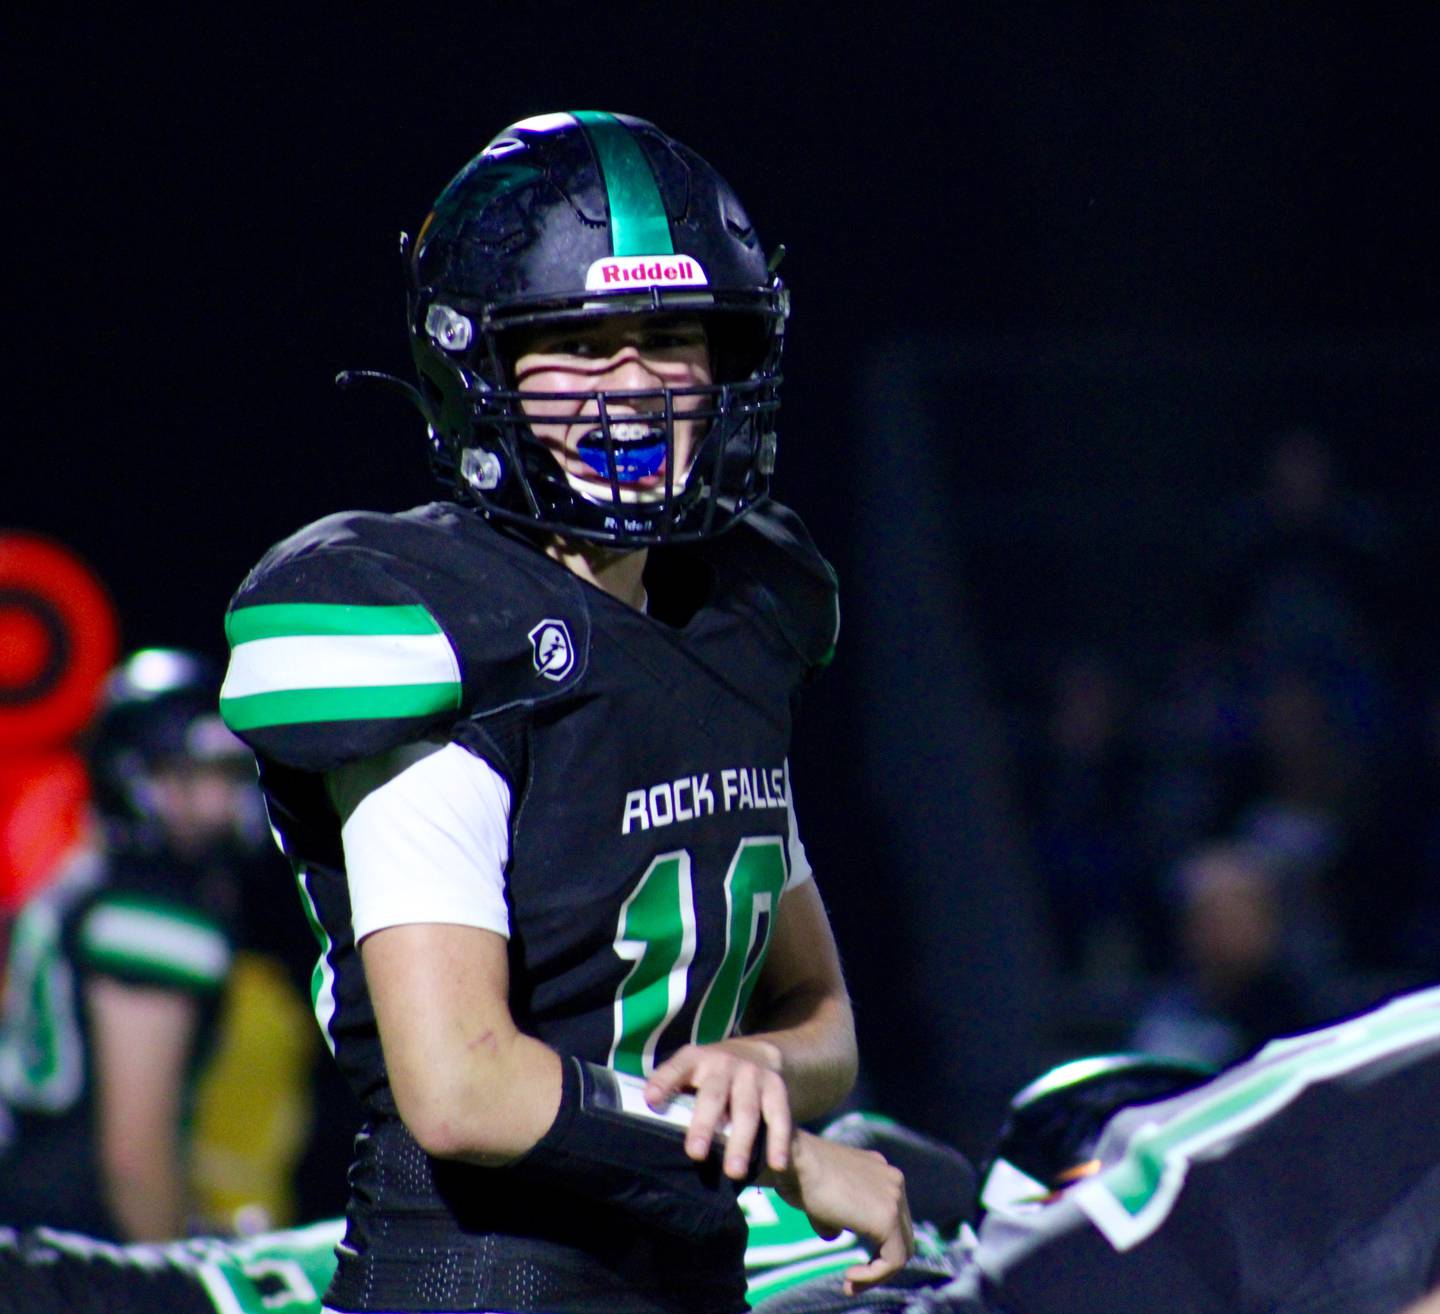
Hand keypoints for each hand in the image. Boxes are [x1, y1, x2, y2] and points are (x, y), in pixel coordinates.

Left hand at [644, 1038, 792, 1179]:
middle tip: (696, 1153)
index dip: (664, 1081)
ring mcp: (753, 1076)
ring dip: (740, 1141)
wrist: (757, 1052)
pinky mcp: (776, 1089)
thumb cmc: (711, 1074)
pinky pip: (779, 1116)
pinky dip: (778, 1141)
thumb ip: (672, 1090)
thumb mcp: (691, 1071)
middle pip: (713, 1095)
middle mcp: (724, 1063)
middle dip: (704, 1124)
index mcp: (696, 1059)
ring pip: (746, 1110)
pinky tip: (777, 1164)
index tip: (651, 1100)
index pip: (677, 1068)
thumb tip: (645, 1121)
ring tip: (734, 1172)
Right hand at [766, 1130, 913, 1294]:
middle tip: (852, 1279)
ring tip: (850, 1282)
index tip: (850, 1264)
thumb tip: (836, 1233)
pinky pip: (893, 1260)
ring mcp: (895, 1197)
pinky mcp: (887, 1218)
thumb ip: (837, 1215)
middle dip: (878, 1261)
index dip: (875, 1245)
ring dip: (876, 1273)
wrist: (796, 1162)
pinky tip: (849, 1276)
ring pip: (901, 1250)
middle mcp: (893, 1181)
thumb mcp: (824, 1197)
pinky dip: (873, 1275)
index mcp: (881, 1172)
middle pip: (901, 1234)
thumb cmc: (800, 1176)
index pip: (892, 1218)